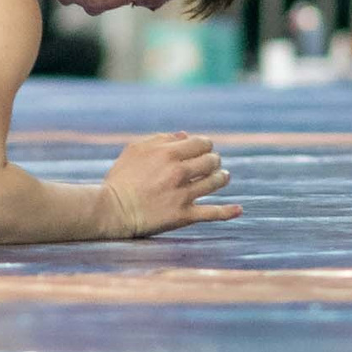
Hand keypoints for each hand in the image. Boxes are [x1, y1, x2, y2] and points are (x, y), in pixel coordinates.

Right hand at [99, 132, 235, 237]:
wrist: (112, 209)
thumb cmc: (121, 178)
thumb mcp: (134, 150)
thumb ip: (160, 139)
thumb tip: (185, 136)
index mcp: (167, 153)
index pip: (201, 143)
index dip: (205, 145)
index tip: (202, 150)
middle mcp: (179, 172)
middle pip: (211, 161)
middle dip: (214, 160)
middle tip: (212, 163)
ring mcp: (183, 194)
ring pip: (215, 182)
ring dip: (222, 177)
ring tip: (223, 177)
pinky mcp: (184, 215)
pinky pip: (213, 213)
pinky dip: (228, 211)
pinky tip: (239, 209)